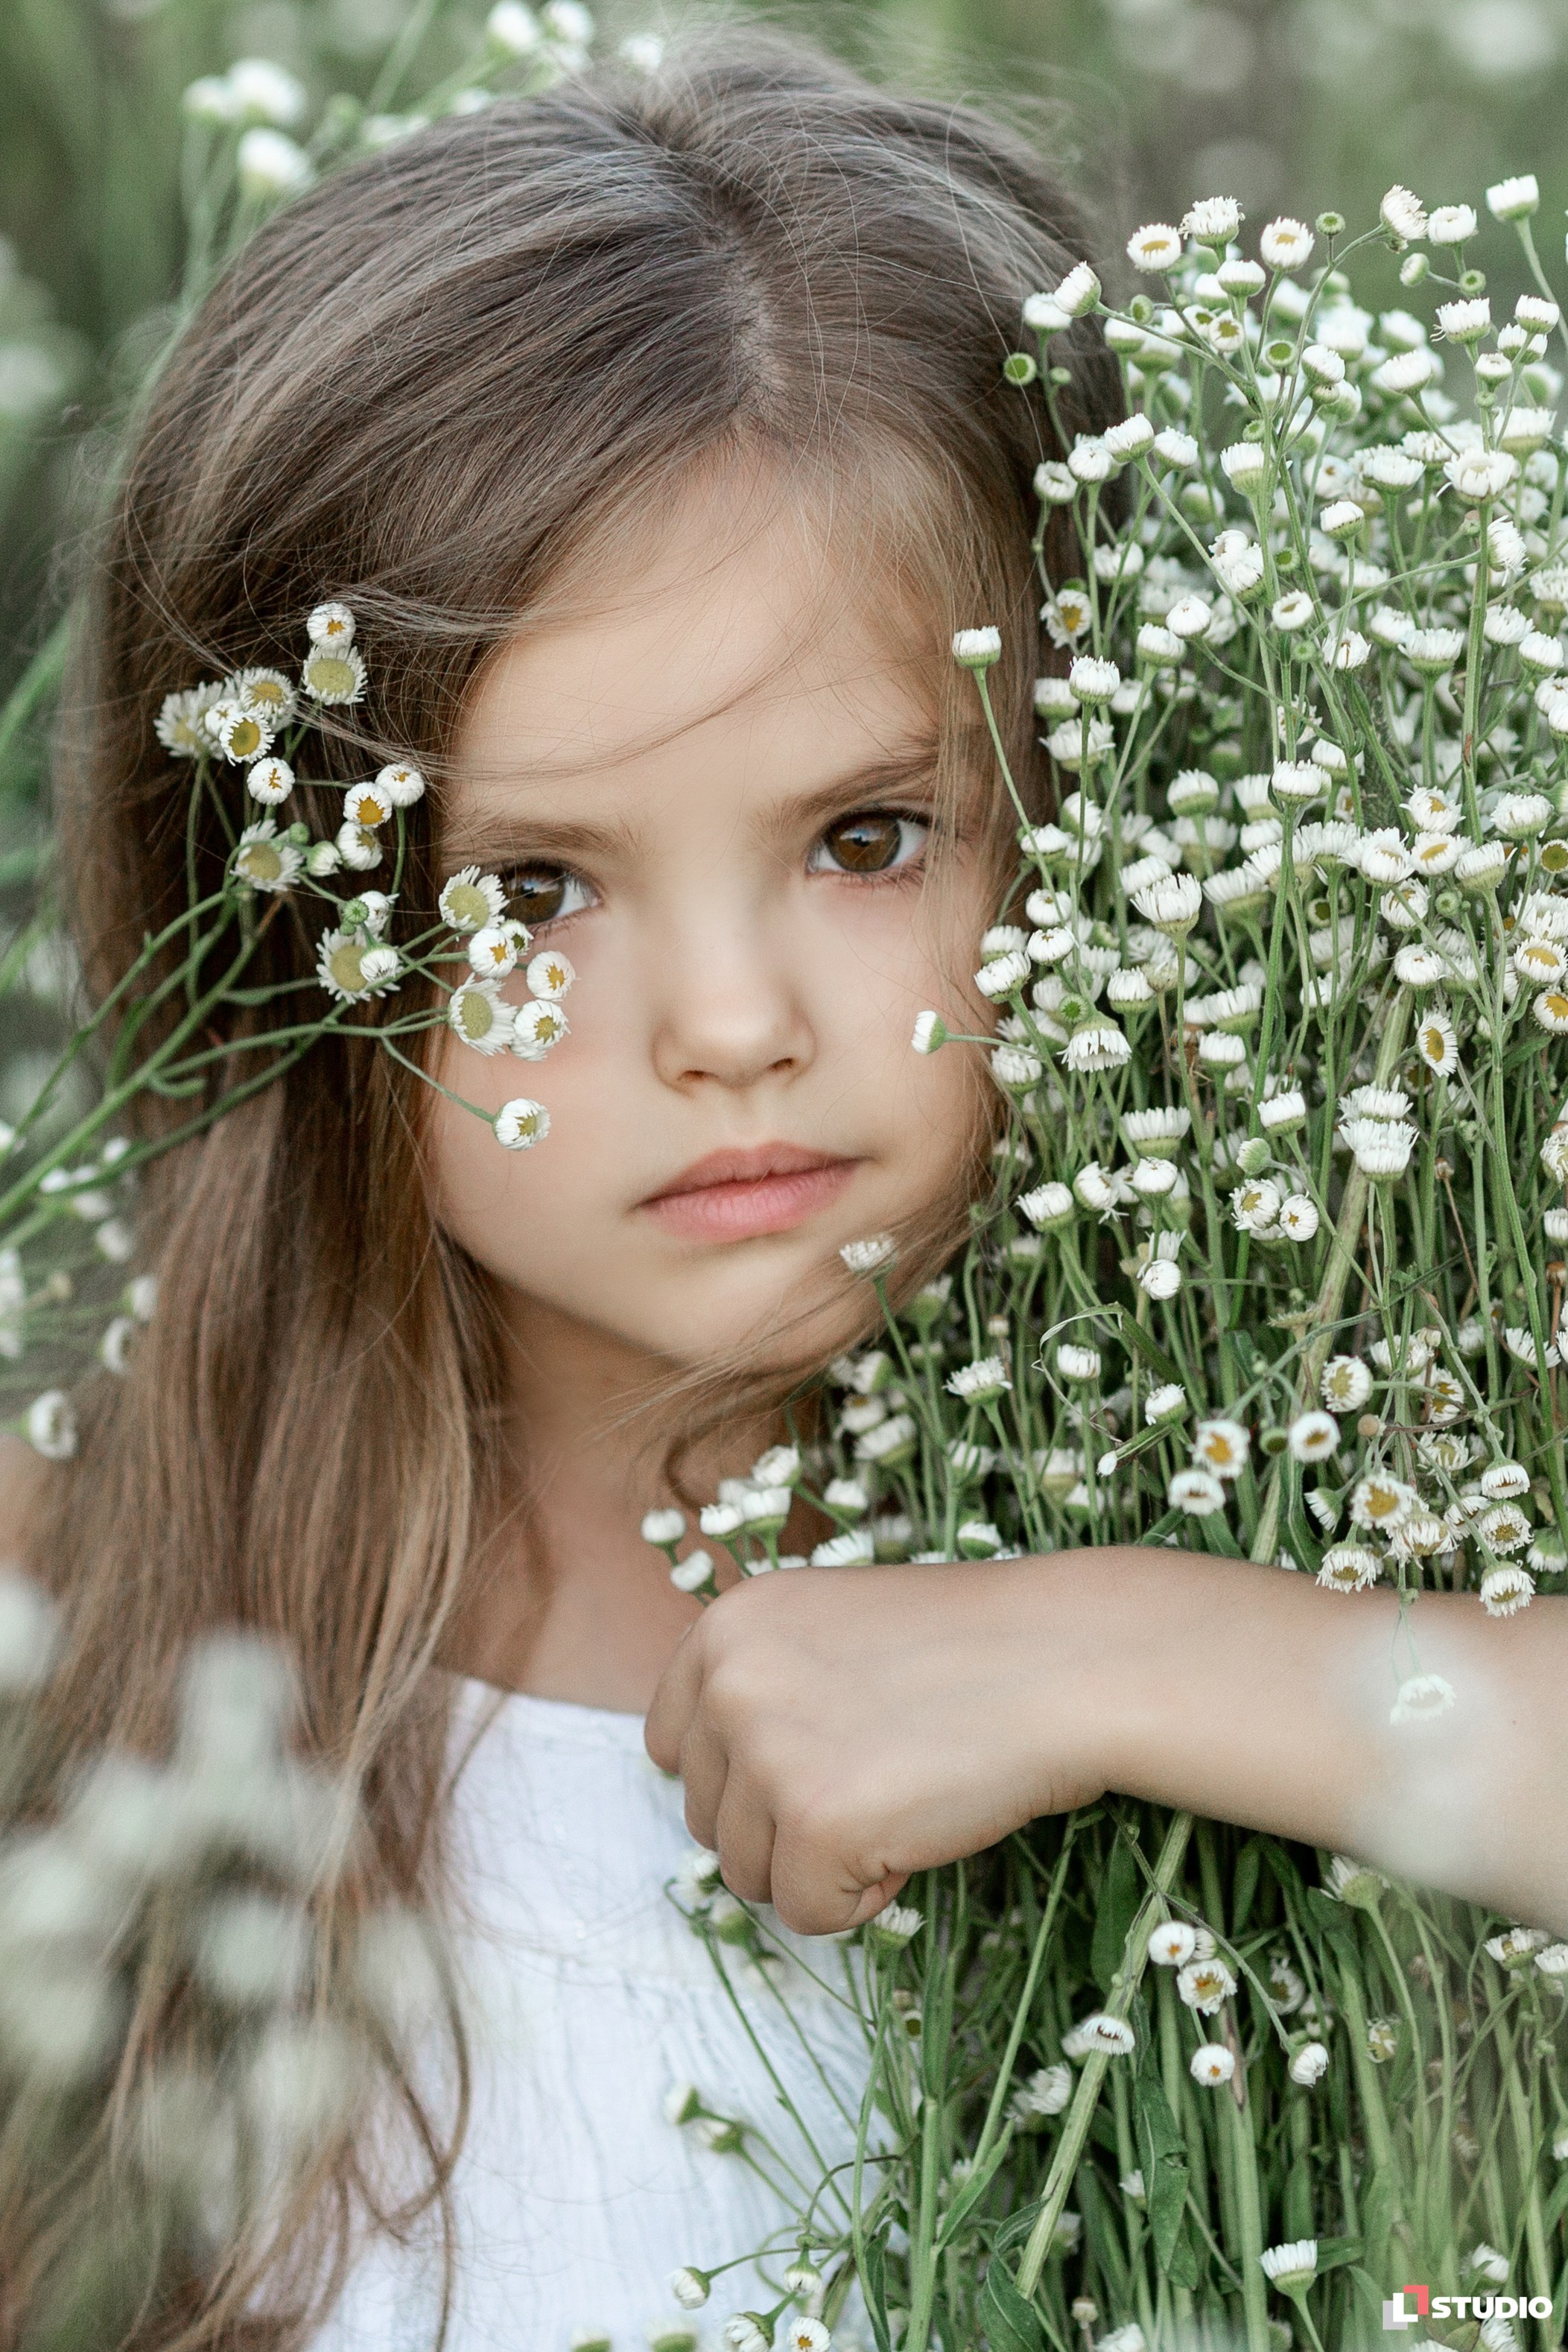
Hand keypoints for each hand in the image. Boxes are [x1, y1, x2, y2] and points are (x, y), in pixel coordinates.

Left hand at [643, 1555, 1111, 1935]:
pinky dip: (864, 1895)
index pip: (670, 1744)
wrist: (1066, 1660)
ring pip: (747, 1873)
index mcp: (727, 1626)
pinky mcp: (816, 1827)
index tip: (807, 1768)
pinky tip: (919, 1831)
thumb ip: (764, 1684)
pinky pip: (807, 1912)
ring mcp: (767, 1756)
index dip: (739, 1775)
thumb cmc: (968, 1646)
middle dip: (783, 1824)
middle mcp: (728, 1683)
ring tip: (900, 1799)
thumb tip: (716, 1781)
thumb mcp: (832, 1629)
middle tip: (876, 1780)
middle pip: (705, 1816)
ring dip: (820, 1862)